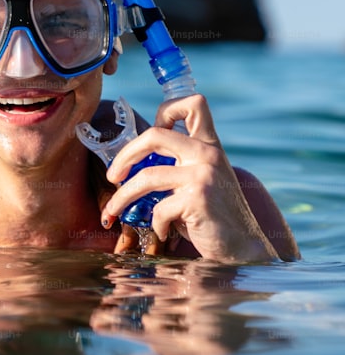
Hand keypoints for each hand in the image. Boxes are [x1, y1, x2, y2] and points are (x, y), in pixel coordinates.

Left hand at [100, 94, 277, 262]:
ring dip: (122, 197)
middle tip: (112, 176)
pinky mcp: (198, 198)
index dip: (167, 110)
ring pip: (146, 176)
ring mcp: (204, 174)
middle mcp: (208, 154)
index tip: (146, 133)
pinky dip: (155, 224)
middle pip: (154, 134)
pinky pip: (159, 208)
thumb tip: (131, 161)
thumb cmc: (213, 216)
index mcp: (210, 145)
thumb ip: (176, 164)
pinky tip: (162, 232)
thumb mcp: (199, 180)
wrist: (243, 249)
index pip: (193, 104)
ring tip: (113, 212)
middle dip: (124, 155)